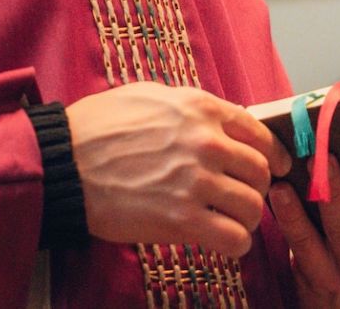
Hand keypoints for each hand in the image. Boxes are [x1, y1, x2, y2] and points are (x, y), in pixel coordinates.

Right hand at [66, 82, 292, 256]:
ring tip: (231, 222)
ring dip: (247, 218)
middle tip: (244, 198)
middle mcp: (206, 141)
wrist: (63, 163)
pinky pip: (234, 238)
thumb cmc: (97, 127)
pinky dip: (234, 243)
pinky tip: (221, 241)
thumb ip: (189, 107)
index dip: (273, 154)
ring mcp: (196, 181)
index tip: (276, 167)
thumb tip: (218, 119)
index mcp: (200, 108)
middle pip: (261, 172)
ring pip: (253, 207)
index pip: (259, 132)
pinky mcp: (182, 220)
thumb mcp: (148, 96)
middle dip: (257, 188)